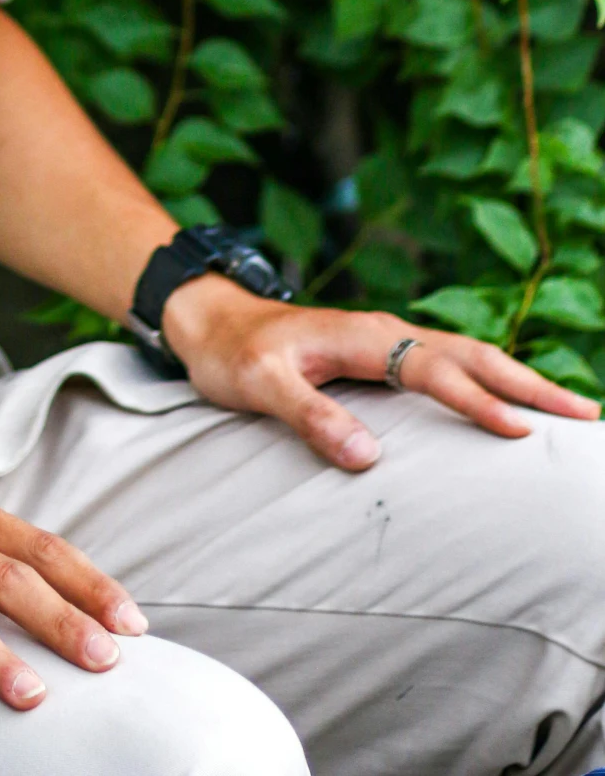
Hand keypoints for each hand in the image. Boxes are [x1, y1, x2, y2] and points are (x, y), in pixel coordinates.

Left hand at [163, 272, 600, 471]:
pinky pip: (451, 364)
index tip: (521, 432)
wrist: (209, 319)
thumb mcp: (258, 385)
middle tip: (586, 415)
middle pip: (472, 354)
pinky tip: (512, 402)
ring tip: (572, 409)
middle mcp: (385, 332)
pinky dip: (492, 380)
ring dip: (520, 380)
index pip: (433, 370)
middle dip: (530, 384)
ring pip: (468, 355)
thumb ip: (309, 415)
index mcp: (363, 336)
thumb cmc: (231, 353)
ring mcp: (388, 340)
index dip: (477, 400)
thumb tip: (366, 456)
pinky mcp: (385, 353)